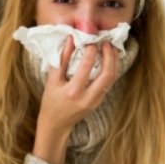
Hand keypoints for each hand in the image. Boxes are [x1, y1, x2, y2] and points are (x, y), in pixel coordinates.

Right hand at [32, 37, 118, 163]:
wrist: (56, 123)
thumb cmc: (51, 101)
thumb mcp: (52, 80)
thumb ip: (63, 59)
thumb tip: (71, 39)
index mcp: (73, 91)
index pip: (86, 66)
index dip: (91, 50)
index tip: (90, 40)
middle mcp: (87, 97)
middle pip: (107, 74)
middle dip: (109, 55)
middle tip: (106, 42)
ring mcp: (96, 101)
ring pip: (112, 79)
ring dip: (114, 62)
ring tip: (110, 48)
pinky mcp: (99, 102)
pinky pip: (109, 83)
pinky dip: (111, 69)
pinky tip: (108, 60)